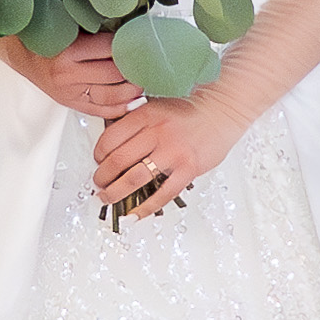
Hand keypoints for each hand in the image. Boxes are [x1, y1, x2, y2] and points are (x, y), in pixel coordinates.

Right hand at [0, 33, 138, 119]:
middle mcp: (67, 74)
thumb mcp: (69, 28)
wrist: (24, 56)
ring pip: (111, 96)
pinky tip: (132, 101)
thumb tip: (131, 29)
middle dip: (134, 69)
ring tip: (142, 82)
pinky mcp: (71, 104)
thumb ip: (96, 30)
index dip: (129, 44)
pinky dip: (120, 108)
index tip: (142, 42)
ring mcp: (69, 92)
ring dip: (132, 91)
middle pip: (113, 74)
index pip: (109, 48)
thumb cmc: (48, 40)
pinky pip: (101, 111)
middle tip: (148, 63)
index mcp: (68, 51)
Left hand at [94, 89, 242, 216]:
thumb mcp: (156, 105)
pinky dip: (145, 208)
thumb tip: (111, 144)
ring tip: (108, 198)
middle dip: (102, 177)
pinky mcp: (188, 169)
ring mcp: (173, 152)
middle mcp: (157, 133)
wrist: (221, 110)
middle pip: (117, 161)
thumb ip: (135, 121)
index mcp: (146, 115)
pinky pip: (162, 194)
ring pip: (134, 179)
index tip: (98, 162)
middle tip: (98, 183)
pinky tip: (134, 215)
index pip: (109, 139)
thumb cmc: (189, 108)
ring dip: (115, 193)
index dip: (97, 155)